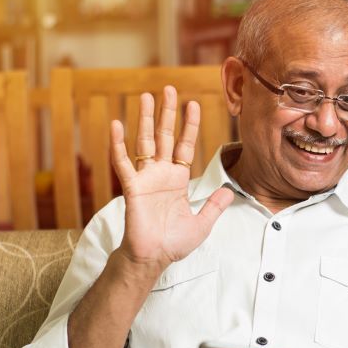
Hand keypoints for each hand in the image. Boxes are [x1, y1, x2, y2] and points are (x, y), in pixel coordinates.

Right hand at [110, 87, 233, 273]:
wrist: (154, 258)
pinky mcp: (132, 187)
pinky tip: (117, 124)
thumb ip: (214, 205)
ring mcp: (146, 178)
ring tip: (146, 96)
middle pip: (165, 136)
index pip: (185, 145)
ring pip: (145, 142)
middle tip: (169, 88)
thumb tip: (229, 190)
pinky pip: (123, 162)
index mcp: (178, 179)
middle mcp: (161, 174)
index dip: (189, 125)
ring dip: (146, 119)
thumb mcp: (202, 223)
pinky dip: (118, 144)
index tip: (194, 104)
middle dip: (168, 112)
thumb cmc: (174, 243)